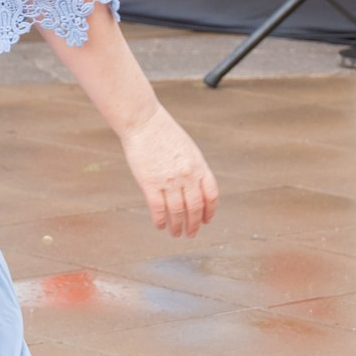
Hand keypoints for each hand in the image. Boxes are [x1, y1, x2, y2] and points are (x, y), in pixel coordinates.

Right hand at [119, 106, 217, 237]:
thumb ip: (194, 169)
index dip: (210, 211)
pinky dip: (160, 220)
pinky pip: (158, 208)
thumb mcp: (188, 149)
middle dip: (194, 224)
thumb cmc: (164, 133)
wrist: (144, 122)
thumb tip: (195, 188)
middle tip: (191, 234)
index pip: (211, 195)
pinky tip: (160, 226)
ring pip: (177, 212)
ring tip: (176, 234)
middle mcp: (187, 175)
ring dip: (177, 226)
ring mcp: (169, 180)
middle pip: (195, 207)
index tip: (206, 221)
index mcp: (199, 166)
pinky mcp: (150, 183)